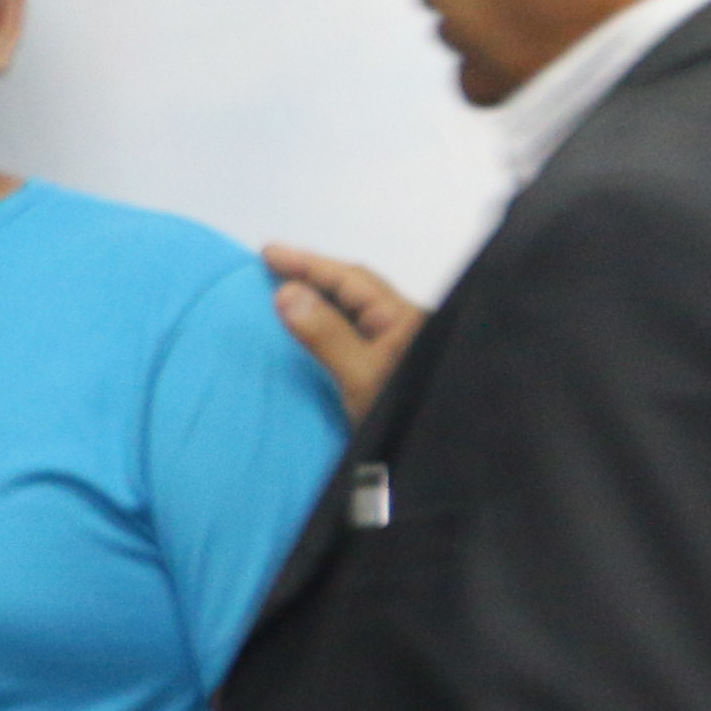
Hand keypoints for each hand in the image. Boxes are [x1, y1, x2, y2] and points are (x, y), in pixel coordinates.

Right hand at [259, 245, 423, 419]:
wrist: (443, 458)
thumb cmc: (405, 412)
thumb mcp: (360, 376)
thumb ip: (325, 334)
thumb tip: (286, 291)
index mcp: (405, 320)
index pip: (352, 279)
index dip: (310, 263)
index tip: (267, 252)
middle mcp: (407, 328)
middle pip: (356, 292)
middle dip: (315, 276)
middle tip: (272, 265)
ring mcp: (402, 350)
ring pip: (357, 314)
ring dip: (322, 301)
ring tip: (285, 293)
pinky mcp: (394, 373)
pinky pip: (358, 337)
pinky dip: (331, 327)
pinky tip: (311, 332)